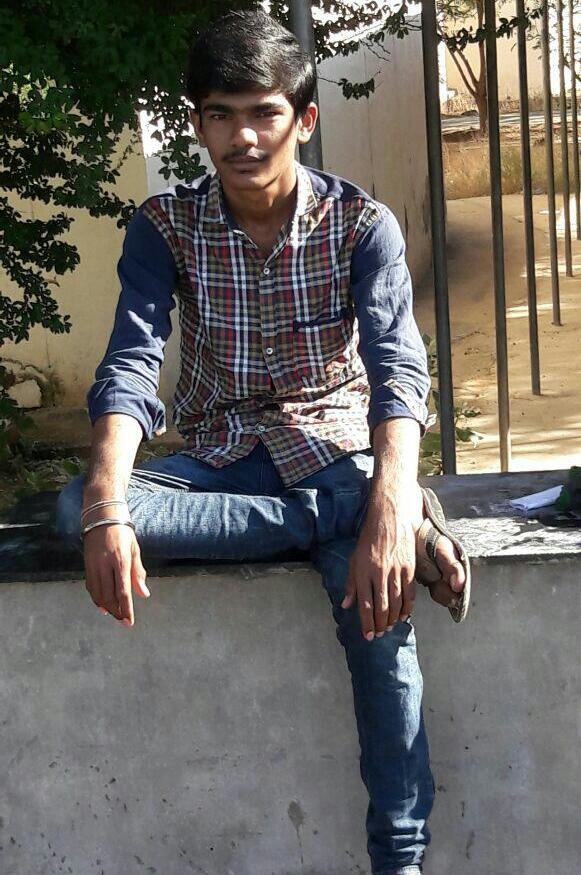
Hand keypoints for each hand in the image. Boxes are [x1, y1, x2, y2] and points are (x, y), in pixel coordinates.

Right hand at [84, 523, 149, 626]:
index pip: (123, 592)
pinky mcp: (86, 565)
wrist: (102, 518)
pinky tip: (102, 605)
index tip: (130, 622)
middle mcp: (105, 565)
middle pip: (109, 596)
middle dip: (117, 611)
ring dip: (107, 607)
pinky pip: (91, 587)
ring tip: (115, 615)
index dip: (127, 609)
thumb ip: (138, 573)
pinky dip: (96, 598)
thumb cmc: (123, 534)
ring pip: (98, 594)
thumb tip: (144, 594)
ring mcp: (94, 565)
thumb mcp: (135, 551)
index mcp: (121, 561)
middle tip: (124, 621)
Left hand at [341, 500, 415, 639]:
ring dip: (393, 619)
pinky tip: (404, 616)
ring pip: (396, 603)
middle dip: (380, 624)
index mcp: (363, 572)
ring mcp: (395, 572)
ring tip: (390, 628)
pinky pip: (409, 594)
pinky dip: (407, 608)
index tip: (368, 636)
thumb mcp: (354, 559)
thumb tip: (346, 605)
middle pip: (381, 607)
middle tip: (380, 635)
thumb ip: (350, 584)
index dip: (367, 623)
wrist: (390, 520)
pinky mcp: (409, 569)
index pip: (364, 604)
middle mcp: (379, 574)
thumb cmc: (369, 540)